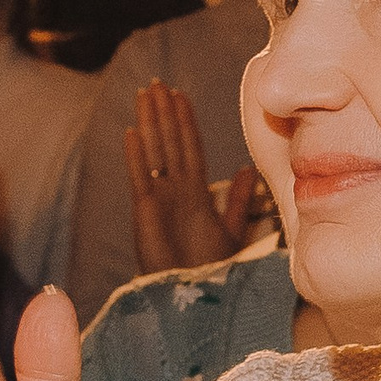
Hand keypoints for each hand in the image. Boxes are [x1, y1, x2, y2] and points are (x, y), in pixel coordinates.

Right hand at [126, 79, 258, 274]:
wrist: (191, 297)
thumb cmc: (209, 270)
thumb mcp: (231, 230)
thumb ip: (238, 200)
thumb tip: (248, 169)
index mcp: (194, 193)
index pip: (189, 147)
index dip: (184, 121)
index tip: (179, 95)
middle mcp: (175, 191)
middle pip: (169, 142)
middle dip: (164, 112)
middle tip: (157, 83)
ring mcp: (159, 199)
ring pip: (155, 152)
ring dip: (150, 122)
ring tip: (144, 95)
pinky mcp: (145, 212)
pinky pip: (140, 177)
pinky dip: (136, 156)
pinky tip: (132, 133)